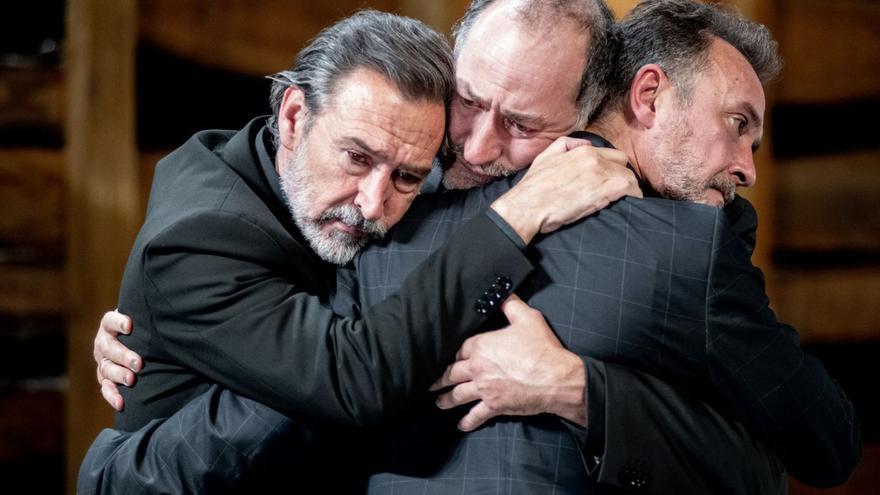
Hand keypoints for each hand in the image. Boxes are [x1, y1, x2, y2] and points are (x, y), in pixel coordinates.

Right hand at [94, 310, 141, 410]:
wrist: (138, 343)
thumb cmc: (145, 329)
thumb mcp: (144, 321)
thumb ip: (151, 319)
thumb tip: (171, 314)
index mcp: (110, 325)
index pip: (110, 321)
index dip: (118, 322)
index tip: (130, 325)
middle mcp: (103, 342)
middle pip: (109, 348)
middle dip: (123, 355)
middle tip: (138, 363)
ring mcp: (103, 361)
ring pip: (106, 368)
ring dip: (119, 375)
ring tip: (132, 380)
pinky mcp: (104, 377)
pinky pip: (106, 387)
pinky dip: (112, 395)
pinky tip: (121, 403)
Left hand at [431, 294, 585, 430]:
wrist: (556, 378)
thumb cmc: (542, 348)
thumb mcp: (527, 318)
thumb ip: (510, 304)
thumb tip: (502, 291)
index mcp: (481, 346)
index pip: (459, 349)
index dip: (455, 353)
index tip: (450, 358)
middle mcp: (478, 368)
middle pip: (452, 373)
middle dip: (441, 378)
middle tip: (431, 383)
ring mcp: (484, 388)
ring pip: (458, 395)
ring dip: (446, 400)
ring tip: (439, 402)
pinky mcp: (494, 406)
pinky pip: (475, 415)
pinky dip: (467, 422)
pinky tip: (461, 426)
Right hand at [491, 137, 639, 243]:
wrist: (526, 207)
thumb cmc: (533, 187)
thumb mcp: (545, 157)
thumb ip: (566, 145)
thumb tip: (584, 143)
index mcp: (581, 150)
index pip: (611, 155)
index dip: (612, 168)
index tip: (610, 179)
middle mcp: (593, 158)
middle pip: (623, 164)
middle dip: (622, 176)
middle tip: (618, 190)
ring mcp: (600, 174)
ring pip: (628, 177)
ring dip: (628, 188)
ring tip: (624, 199)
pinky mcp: (604, 191)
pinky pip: (630, 189)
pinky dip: (633, 196)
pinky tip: (629, 203)